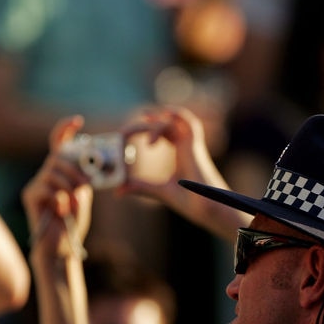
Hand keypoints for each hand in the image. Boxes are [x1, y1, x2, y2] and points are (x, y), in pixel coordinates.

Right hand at [22, 115, 92, 258]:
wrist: (62, 246)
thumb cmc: (73, 222)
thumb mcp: (83, 194)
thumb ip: (82, 177)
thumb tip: (86, 164)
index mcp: (60, 173)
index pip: (59, 144)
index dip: (65, 130)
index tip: (78, 121)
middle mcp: (45, 175)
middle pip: (58, 157)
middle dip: (76, 169)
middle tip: (86, 185)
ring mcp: (36, 185)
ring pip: (53, 172)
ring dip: (69, 186)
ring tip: (73, 203)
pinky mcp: (30, 196)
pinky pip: (45, 187)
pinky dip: (58, 197)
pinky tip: (60, 209)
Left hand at [115, 105, 248, 240]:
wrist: (205, 209)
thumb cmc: (190, 202)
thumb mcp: (159, 191)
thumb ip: (140, 187)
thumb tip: (118, 191)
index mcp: (181, 154)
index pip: (166, 132)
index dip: (152, 128)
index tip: (132, 132)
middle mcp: (187, 146)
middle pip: (170, 122)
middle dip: (153, 118)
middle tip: (136, 121)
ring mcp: (192, 145)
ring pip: (177, 120)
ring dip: (161, 117)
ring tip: (145, 119)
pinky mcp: (194, 147)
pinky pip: (188, 122)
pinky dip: (176, 115)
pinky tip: (159, 123)